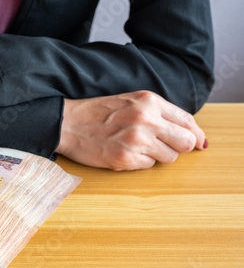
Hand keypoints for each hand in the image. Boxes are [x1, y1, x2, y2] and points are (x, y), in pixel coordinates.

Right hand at [55, 91, 207, 170]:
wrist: (68, 123)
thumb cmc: (98, 112)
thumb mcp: (131, 101)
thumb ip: (159, 113)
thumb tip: (194, 135)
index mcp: (149, 102)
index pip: (187, 121)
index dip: (196, 134)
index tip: (200, 143)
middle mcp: (146, 120)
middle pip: (186, 142)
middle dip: (179, 146)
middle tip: (164, 146)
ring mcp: (136, 141)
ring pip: (169, 157)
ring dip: (157, 155)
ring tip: (137, 147)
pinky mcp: (125, 159)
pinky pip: (149, 166)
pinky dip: (140, 162)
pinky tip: (124, 152)